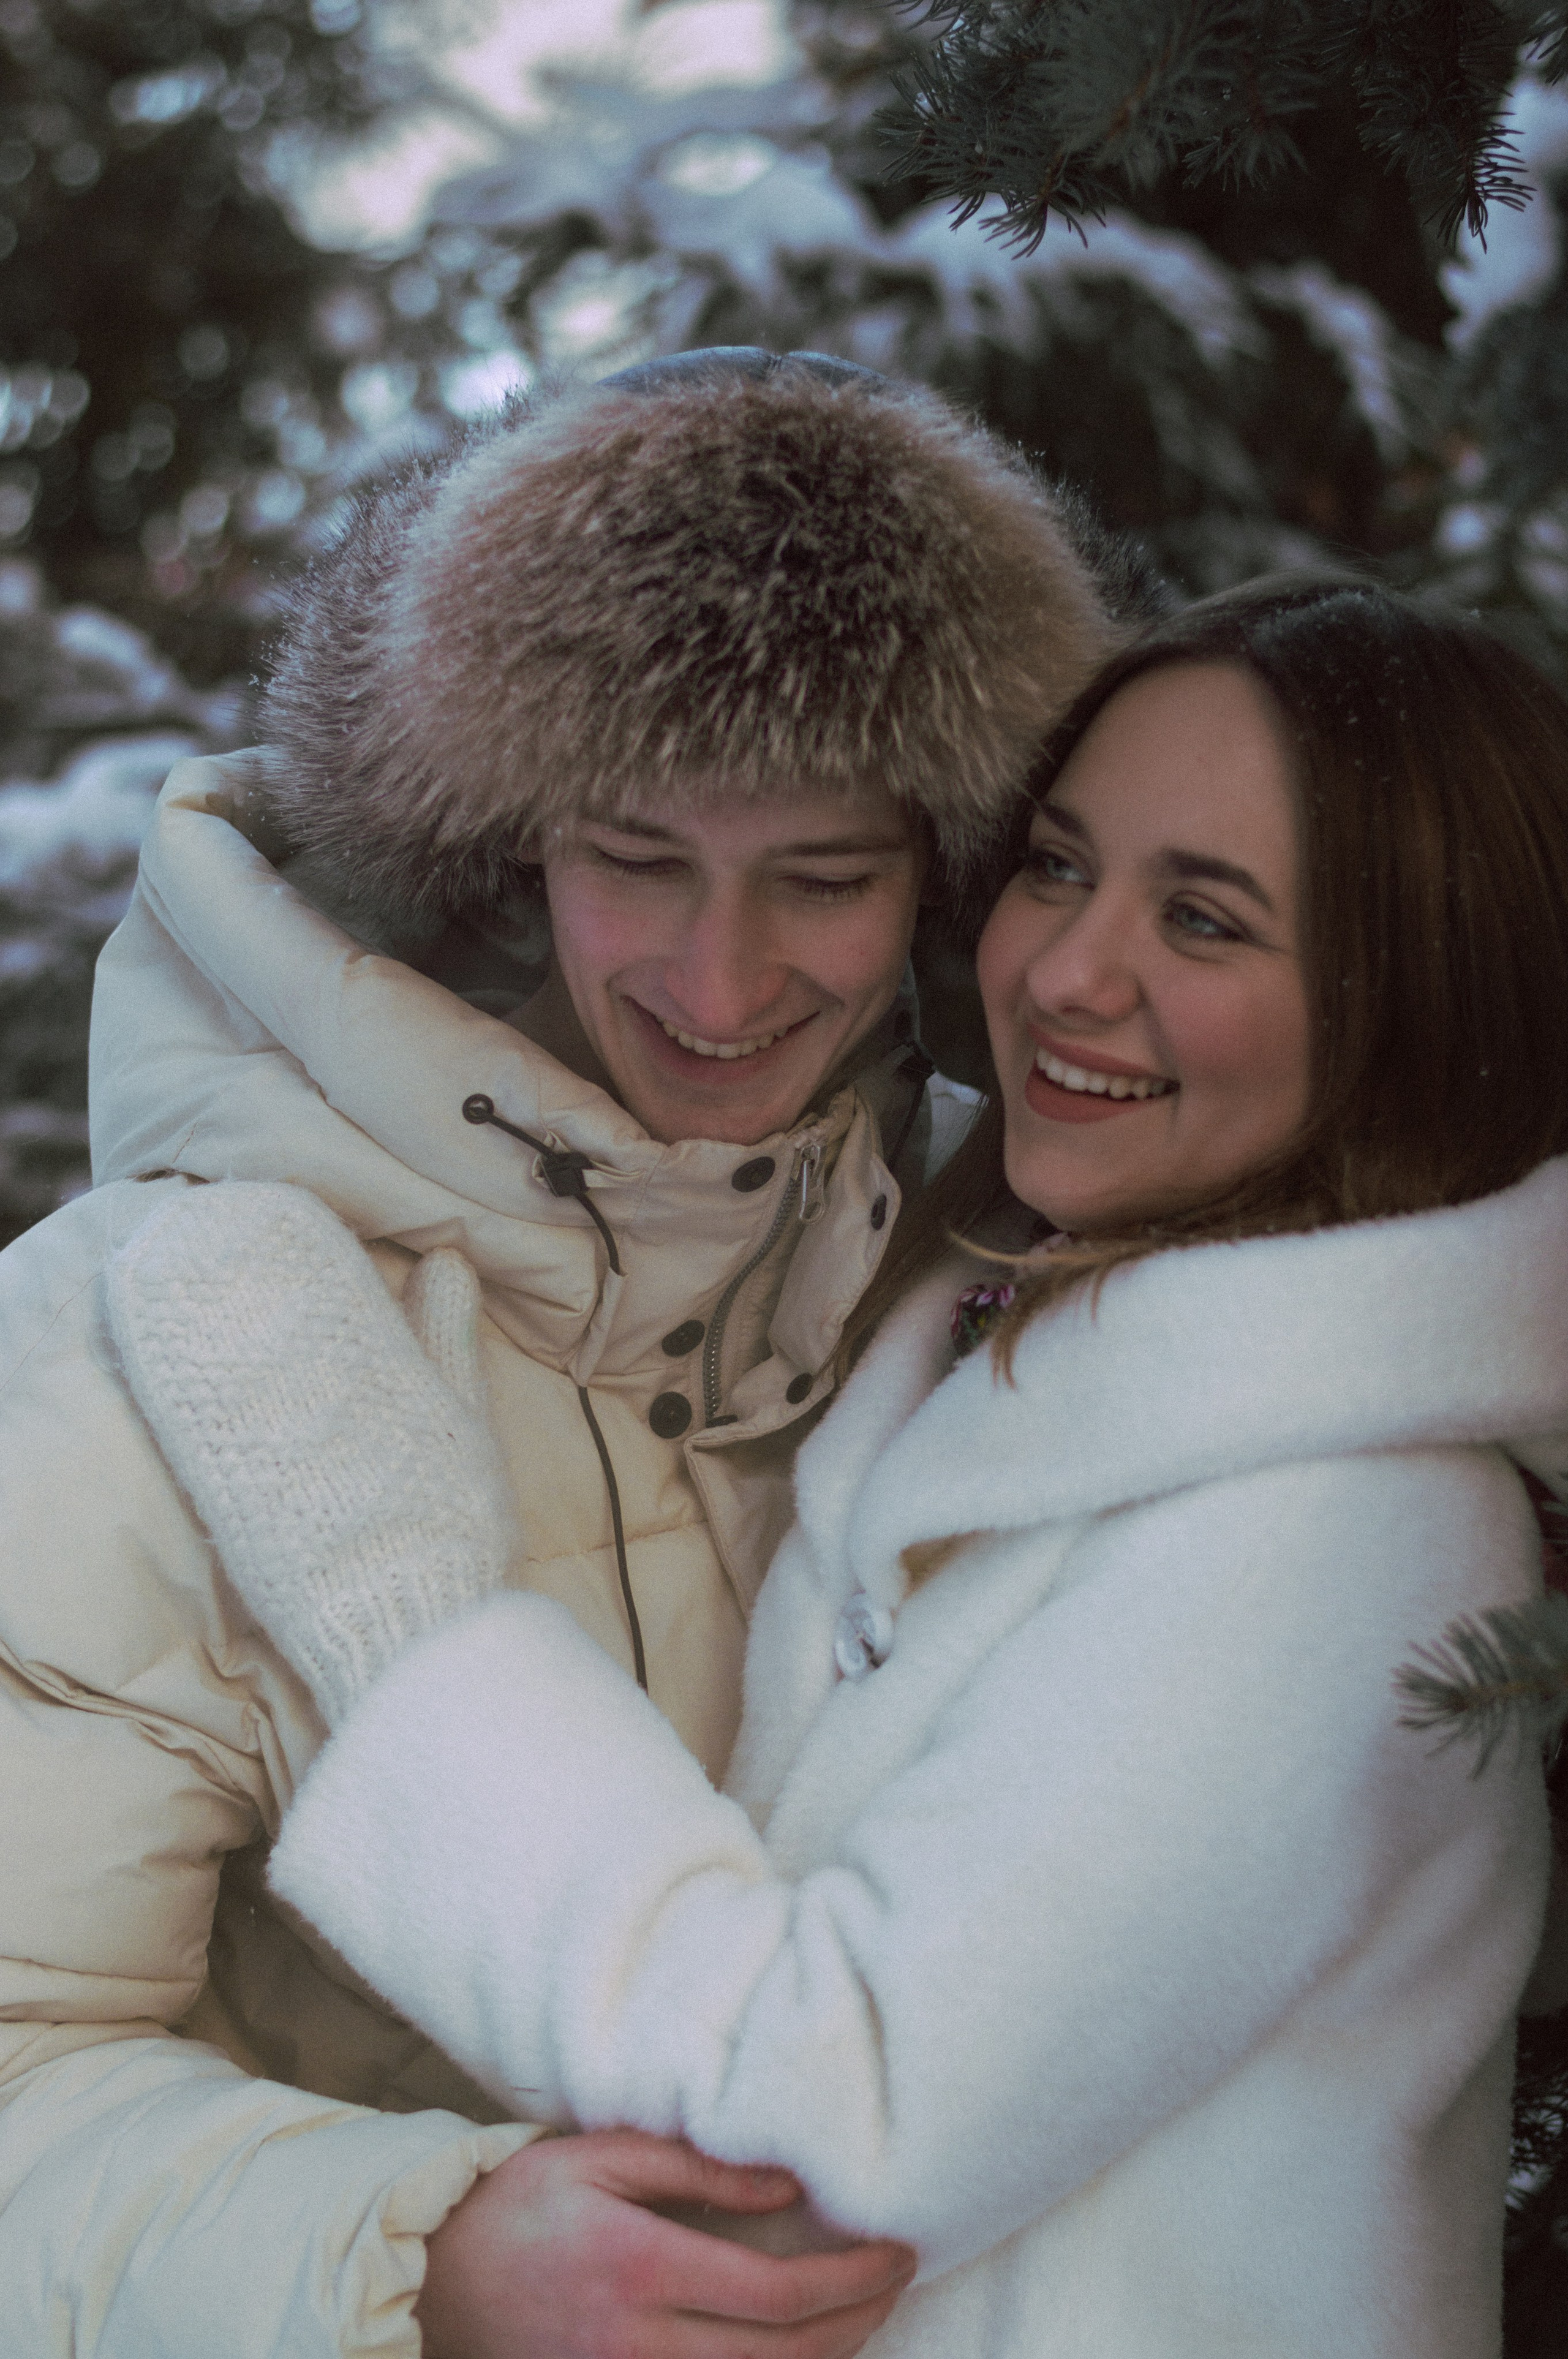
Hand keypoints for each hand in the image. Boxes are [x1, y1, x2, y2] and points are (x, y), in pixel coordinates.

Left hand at [106, 1181, 515, 1723]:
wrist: (406, 1629)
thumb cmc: (451, 1533)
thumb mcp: (464, 1424)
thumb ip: (445, 1339)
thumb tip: (443, 1258)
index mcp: (376, 1376)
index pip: (326, 1291)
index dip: (295, 1247)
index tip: (271, 1211)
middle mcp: (308, 1404)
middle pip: (256, 1317)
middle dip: (226, 1270)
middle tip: (200, 1221)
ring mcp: (259, 1448)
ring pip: (212, 1355)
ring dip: (183, 1307)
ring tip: (156, 1256)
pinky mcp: (220, 1493)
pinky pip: (183, 1412)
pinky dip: (161, 1366)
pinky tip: (143, 1333)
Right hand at [415, 2129, 916, 2358]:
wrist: (434, 2279)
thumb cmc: (523, 2201)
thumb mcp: (603, 2155)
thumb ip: (698, 2170)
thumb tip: (789, 2191)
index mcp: (641, 2267)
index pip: (779, 2296)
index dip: (854, 2279)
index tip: (898, 2249)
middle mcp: (639, 2343)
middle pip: (784, 2357)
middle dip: (859, 2321)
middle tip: (898, 2281)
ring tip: (865, 2315)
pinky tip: (799, 2354)